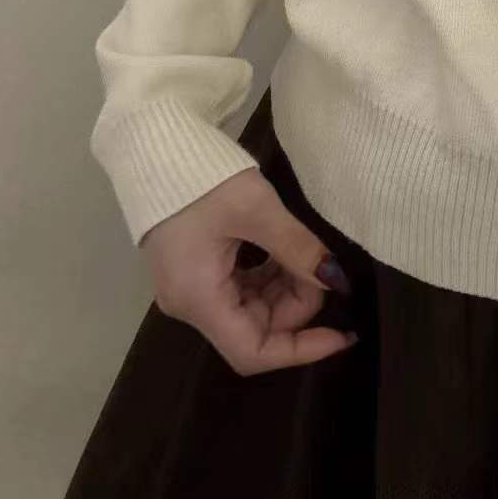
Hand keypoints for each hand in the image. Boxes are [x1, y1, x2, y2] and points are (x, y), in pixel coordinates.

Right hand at [139, 167, 357, 375]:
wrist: (155, 146)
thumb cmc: (201, 177)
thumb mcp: (257, 208)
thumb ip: (297, 248)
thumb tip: (335, 280)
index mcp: (197, 299)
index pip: (252, 352)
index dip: (300, 350)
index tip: (342, 334)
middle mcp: (190, 304)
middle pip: (254, 330)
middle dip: (297, 304)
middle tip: (321, 266)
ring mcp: (190, 288)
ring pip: (251, 310)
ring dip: (286, 289)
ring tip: (306, 253)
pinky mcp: (195, 270)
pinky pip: (240, 289)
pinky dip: (269, 277)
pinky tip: (285, 250)